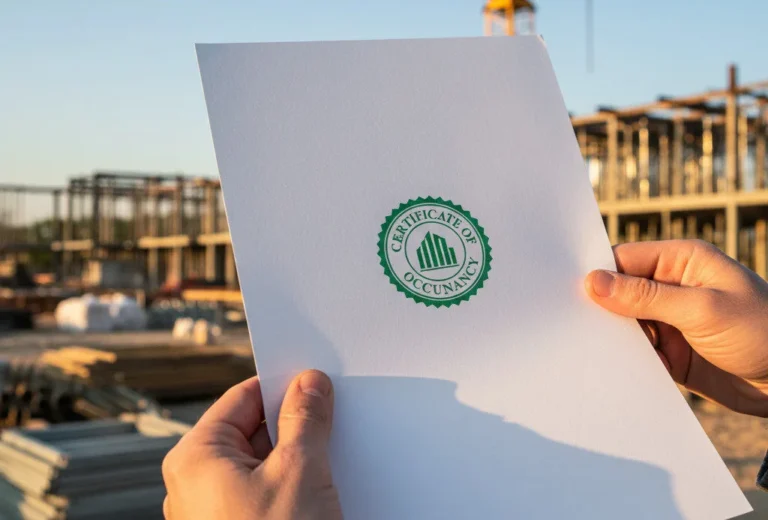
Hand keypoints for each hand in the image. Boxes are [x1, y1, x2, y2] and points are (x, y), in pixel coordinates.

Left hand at [162, 370, 342, 519]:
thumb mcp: (300, 471)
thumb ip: (305, 418)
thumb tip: (309, 385)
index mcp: (195, 457)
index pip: (243, 398)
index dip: (282, 386)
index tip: (316, 381)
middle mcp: (194, 483)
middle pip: (251, 431)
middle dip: (294, 426)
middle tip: (332, 419)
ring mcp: (211, 513)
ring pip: (259, 465)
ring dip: (295, 458)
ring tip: (329, 459)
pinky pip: (260, 494)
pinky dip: (289, 485)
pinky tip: (318, 490)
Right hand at [585, 239, 767, 416]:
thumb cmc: (762, 332)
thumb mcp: (702, 309)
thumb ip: (645, 296)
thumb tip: (594, 281)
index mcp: (681, 261)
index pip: (624, 260)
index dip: (596, 273)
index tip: (566, 290)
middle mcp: (672, 287)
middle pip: (619, 292)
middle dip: (600, 308)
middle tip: (571, 322)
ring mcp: (670, 320)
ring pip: (624, 324)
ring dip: (612, 337)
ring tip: (590, 349)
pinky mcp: (671, 352)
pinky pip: (637, 352)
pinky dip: (624, 360)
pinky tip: (612, 368)